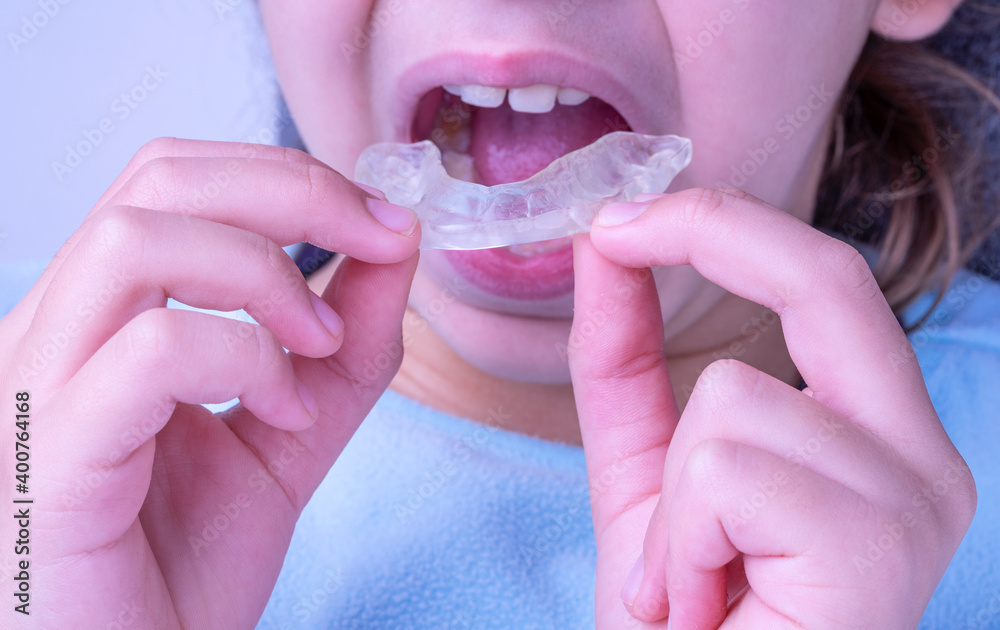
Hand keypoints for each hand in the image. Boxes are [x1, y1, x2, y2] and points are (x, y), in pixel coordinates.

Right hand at [0, 138, 419, 628]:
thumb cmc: (180, 569)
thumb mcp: (290, 435)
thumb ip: (343, 347)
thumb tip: (394, 245)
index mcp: (99, 318)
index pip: (175, 180)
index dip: (291, 179)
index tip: (385, 223)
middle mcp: (51, 333)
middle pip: (158, 179)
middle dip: (294, 189)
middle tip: (377, 240)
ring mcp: (34, 389)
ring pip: (135, 241)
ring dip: (265, 274)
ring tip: (320, 346)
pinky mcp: (46, 459)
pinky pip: (148, 353)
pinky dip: (244, 360)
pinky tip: (282, 414)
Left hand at [569, 188, 975, 628]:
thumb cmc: (685, 614)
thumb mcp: (645, 468)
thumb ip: (626, 358)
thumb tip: (605, 246)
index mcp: (879, 432)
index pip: (825, 278)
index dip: (721, 223)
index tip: (622, 213)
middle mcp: (922, 458)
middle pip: (828, 278)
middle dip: (708, 231)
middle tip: (613, 229)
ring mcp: (912, 504)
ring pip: (734, 396)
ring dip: (670, 498)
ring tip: (690, 578)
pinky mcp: (875, 553)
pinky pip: (722, 473)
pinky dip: (677, 542)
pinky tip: (703, 605)